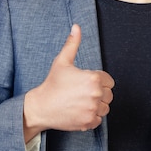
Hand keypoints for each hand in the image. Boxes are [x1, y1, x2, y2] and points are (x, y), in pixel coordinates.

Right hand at [23, 24, 114, 140]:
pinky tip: (80, 111)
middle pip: (109, 95)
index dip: (98, 81)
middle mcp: (95, 94)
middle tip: (82, 93)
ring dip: (96, 106)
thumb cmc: (52, 83)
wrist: (41, 106)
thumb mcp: (62, 61)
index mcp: (93, 78)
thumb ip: (72, 44)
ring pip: (105, 108)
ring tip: (81, 102)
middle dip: (98, 93)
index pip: (109, 81)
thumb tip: (76, 27)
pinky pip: (99, 119)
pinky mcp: (89, 122)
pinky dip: (92, 117)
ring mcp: (92, 110)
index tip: (85, 83)